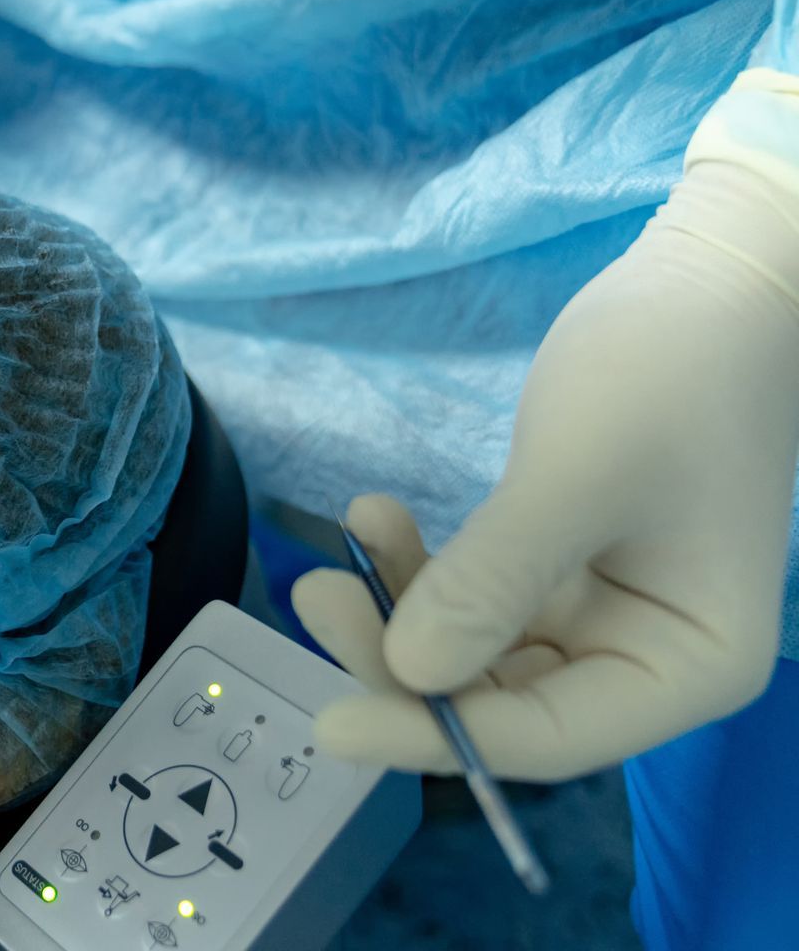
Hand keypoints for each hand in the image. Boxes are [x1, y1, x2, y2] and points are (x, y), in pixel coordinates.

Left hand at [293, 106, 798, 777]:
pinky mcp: (560, 571)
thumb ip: (494, 581)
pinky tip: (375, 515)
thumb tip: (409, 671)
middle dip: (400, 658)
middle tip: (313, 593)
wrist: (708, 284)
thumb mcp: (575, 476)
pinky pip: (474, 596)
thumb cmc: (666, 373)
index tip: (327, 720)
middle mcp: (648, 658)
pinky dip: (421, 566)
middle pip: (499, 702)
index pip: (545, 737)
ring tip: (347, 535)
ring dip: (400, 605)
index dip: (431, 734)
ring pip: (473, 652)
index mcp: (688, 664)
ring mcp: (602, 616)